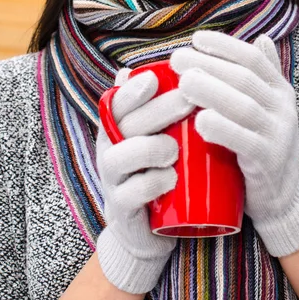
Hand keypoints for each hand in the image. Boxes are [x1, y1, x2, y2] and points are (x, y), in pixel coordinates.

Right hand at [96, 68, 193, 292]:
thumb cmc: (160, 171)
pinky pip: (130, 194)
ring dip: (150, 148)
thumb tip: (152, 69)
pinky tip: (171, 178)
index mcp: (117, 129)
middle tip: (189, 100)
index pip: (117, 103)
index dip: (133, 90)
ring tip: (176, 149)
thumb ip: (159, 108)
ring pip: (120, 158)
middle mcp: (109, 150)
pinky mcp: (122, 210)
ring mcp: (112, 181)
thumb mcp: (162, 137)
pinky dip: (151, 183)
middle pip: (125, 125)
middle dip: (157, 110)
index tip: (156, 78)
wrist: (154, 230)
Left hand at [170, 31, 298, 256]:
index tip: (196, 39)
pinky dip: (223, 129)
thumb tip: (261, 37)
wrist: (282, 196)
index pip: (254, 59)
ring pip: (244, 107)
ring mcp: (278, 135)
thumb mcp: (268, 107)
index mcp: (280, 90)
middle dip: (209, 65)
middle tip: (177, 59)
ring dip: (212, 92)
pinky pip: (246, 142)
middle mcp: (283, 108)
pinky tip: (200, 122)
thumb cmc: (263, 144)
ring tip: (184, 83)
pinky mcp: (267, 162)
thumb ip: (262, 75)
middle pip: (244, 79)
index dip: (225, 46)